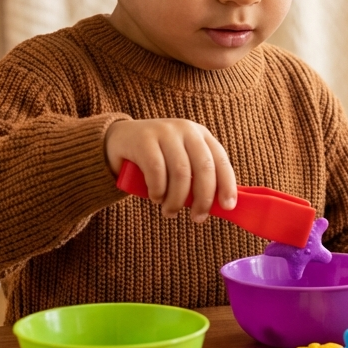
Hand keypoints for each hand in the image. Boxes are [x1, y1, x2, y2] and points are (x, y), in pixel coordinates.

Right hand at [104, 118, 236, 220]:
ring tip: (170, 212)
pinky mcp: (144, 140)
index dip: (227, 184)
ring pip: (180, 173)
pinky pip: (157, 171)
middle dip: (203, 198)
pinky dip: (159, 190)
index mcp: (201, 135)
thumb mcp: (181, 163)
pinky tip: (156, 198)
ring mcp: (165, 132)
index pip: (220, 160)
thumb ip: (198, 178)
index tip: (227, 206)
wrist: (120, 140)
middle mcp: (186, 129)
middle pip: (203, 167)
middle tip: (197, 218)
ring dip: (177, 199)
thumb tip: (221, 206)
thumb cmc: (157, 159)